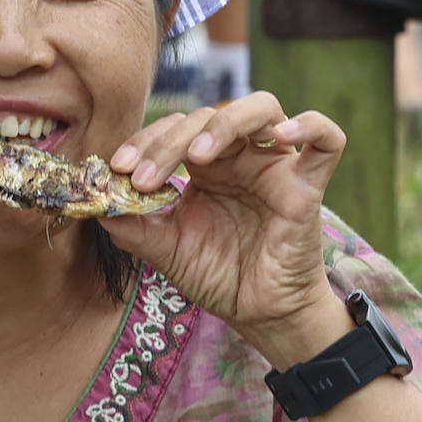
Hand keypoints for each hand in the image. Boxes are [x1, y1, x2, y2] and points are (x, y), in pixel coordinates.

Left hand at [100, 91, 347, 353]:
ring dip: (223, 124)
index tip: (118, 169)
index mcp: (205, 165)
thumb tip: (94, 203)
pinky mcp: (308, 185)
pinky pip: (327, 141)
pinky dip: (310, 126)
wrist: (259, 313)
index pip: (174, 128)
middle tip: (143, 177)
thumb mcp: (165, 249)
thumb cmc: (218, 275)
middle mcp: (239, 156)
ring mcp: (275, 165)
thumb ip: (132, 225)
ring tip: (197, 155)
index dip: (145, 141)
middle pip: (207, 117)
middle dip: (168, 142)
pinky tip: (281, 135)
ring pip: (261, 109)